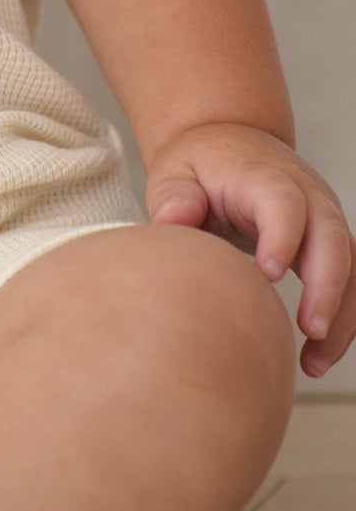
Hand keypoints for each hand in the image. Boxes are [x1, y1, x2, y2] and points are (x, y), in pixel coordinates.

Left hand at [143, 120, 354, 379]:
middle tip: (310, 328)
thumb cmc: (201, 166)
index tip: (267, 274)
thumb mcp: (177, 171)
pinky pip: (349, 284)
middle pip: (332, 236)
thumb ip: (175, 195)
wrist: (229, 147)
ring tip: (314, 363)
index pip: (283, 201)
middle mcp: (306, 194)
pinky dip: (340, 321)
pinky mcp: (330, 244)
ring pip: (351, 266)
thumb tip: (172, 218)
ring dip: (340, 315)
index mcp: (263, 176)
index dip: (282, 235)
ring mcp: (324, 219)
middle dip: (327, 284)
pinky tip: (315, 359)